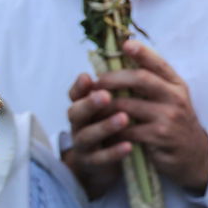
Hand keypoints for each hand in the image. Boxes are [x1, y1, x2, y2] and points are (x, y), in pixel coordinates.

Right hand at [65, 73, 127, 198]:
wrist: (112, 160)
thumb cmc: (115, 122)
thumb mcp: (118, 100)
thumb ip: (121, 79)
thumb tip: (131, 44)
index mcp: (85, 104)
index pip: (77, 93)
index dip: (80, 86)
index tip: (89, 76)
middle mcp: (81, 123)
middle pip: (76, 112)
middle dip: (90, 103)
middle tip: (105, 95)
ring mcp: (85, 144)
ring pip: (88, 135)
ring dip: (105, 126)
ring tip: (123, 118)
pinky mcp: (94, 163)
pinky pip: (101, 158)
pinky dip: (114, 152)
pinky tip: (129, 146)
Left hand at [91, 40, 207, 193]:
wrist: (193, 155)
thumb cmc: (175, 123)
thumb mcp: (172, 99)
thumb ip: (154, 83)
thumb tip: (126, 62)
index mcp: (176, 84)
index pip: (158, 63)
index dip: (142, 52)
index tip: (125, 44)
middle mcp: (175, 97)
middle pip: (140, 79)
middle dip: (112, 78)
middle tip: (94, 81)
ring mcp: (168, 116)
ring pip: (127, 105)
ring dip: (104, 106)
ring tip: (90, 105)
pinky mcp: (159, 136)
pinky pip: (127, 129)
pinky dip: (112, 129)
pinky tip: (103, 129)